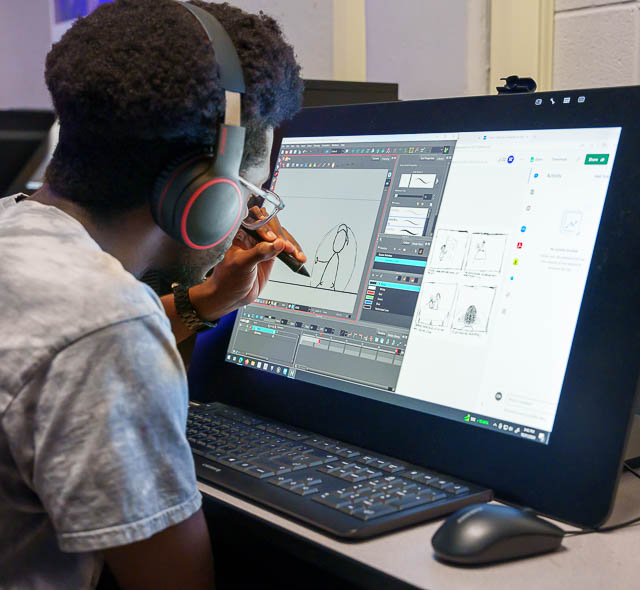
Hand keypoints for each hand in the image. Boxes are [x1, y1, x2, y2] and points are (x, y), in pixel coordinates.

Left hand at [189, 215, 305, 320]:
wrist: (232, 296)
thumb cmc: (227, 280)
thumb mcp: (241, 264)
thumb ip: (259, 253)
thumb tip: (277, 244)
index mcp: (238, 232)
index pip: (253, 219)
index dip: (264, 226)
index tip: (271, 239)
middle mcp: (251, 235)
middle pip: (271, 224)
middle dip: (280, 235)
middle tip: (286, 247)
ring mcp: (262, 243)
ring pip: (281, 236)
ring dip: (291, 244)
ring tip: (295, 254)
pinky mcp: (271, 253)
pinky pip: (285, 247)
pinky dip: (293, 252)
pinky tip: (297, 256)